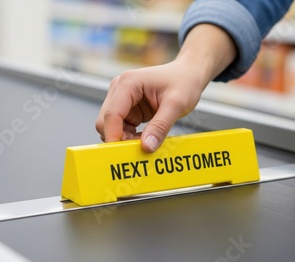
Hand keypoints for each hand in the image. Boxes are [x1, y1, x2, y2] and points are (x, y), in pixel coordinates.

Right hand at [95, 24, 236, 151]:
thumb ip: (161, 126)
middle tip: (141, 148)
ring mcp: (121, 98)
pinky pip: (121, 127)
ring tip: (148, 141)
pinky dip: (130, 136)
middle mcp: (120, 88)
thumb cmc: (184, 82)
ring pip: (111, 126)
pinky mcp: (127, 107)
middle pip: (106, 121)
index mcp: (128, 83)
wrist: (188, 74)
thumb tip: (146, 147)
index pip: (112, 114)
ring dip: (125, 138)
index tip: (122, 154)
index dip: (114, 136)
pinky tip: (146, 136)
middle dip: (119, 138)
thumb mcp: (176, 105)